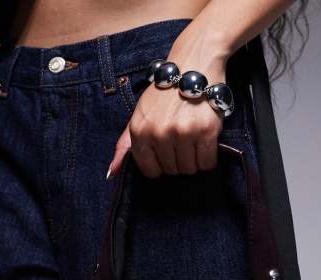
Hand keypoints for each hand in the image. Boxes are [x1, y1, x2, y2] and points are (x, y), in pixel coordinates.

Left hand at [108, 58, 226, 177]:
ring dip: (194, 161)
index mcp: (139, 131)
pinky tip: (205, 143)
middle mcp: (159, 133)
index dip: (161, 165)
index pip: (151, 170)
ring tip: (193, 142)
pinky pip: (207, 162)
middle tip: (182, 142)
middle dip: (178, 161)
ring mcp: (183, 132)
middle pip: (172, 170)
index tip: (166, 153)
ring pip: (189, 169)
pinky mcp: (205, 131)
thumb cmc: (165, 95)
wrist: (193, 66)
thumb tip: (112, 173)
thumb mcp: (139, 115)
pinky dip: (208, 158)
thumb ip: (125, 145)